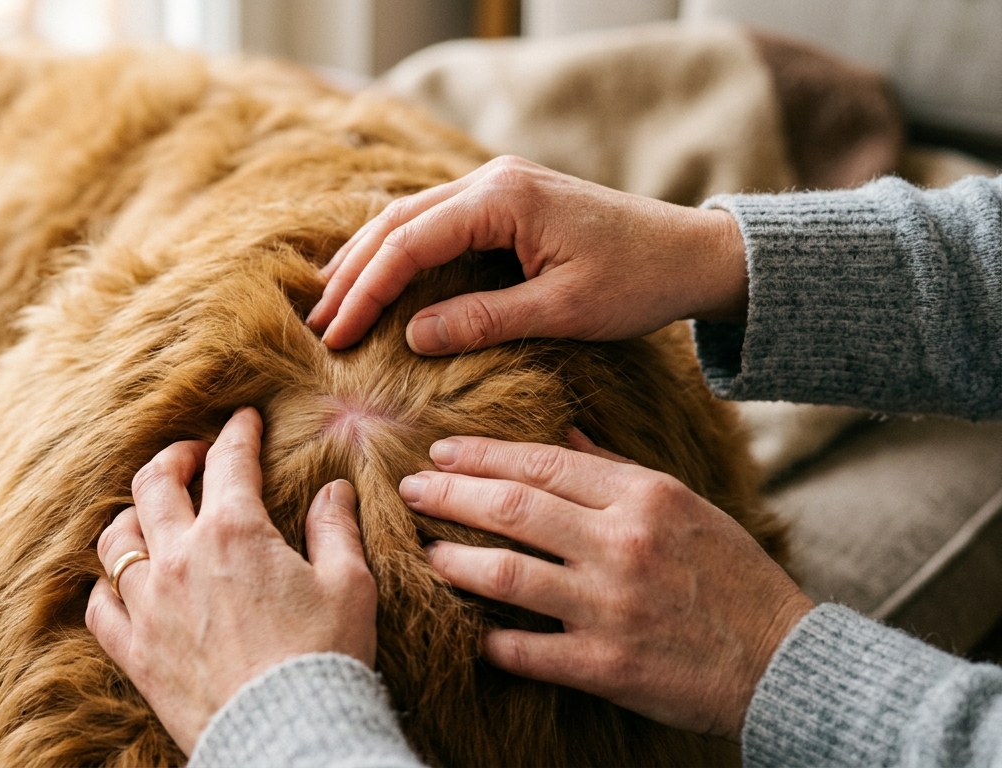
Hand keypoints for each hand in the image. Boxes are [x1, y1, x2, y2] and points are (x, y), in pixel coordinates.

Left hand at [85, 407, 377, 753]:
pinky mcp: (134, 651)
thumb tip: (335, 491)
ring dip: (133, 516)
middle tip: (193, 456)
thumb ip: (335, 529)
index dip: (238, 432)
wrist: (288, 734)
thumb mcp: (350, 584)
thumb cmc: (325, 656)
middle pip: (154, 483)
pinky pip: (99, 606)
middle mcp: (180, 557)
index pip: (230, 460)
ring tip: (152, 515)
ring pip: (116, 539)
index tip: (245, 420)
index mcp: (235, 531)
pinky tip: (122, 582)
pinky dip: (107, 586)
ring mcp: (149, 605)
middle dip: (174, 458)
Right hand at [308, 156, 747, 352]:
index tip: (337, 334)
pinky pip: (436, 223)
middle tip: (319, 323)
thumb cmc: (637, 282)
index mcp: (503, 199)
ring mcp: (498, 186)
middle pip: (398, 222)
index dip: (367, 290)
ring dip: (369, 259)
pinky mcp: (505, 203)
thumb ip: (485, 320)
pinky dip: (399, 251)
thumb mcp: (563, 311)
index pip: (410, 242)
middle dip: (353, 273)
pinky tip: (378, 277)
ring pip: (410, 218)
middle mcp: (492, 181)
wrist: (693, 252)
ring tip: (332, 302)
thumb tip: (411, 336)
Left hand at [401, 430, 812, 741]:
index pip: (542, 462)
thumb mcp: (684, 504)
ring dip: (455, 561)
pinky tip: (472, 630)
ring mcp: (611, 606)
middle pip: (513, 507)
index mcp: (644, 496)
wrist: (783, 660)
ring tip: (427, 554)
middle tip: (410, 490)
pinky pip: (526, 648)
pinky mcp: (607, 665)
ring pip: (506, 573)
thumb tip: (561, 428)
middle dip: (450, 494)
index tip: (441, 452)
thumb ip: (617, 467)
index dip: (482, 454)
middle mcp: (623, 543)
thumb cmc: (732, 576)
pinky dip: (492, 639)